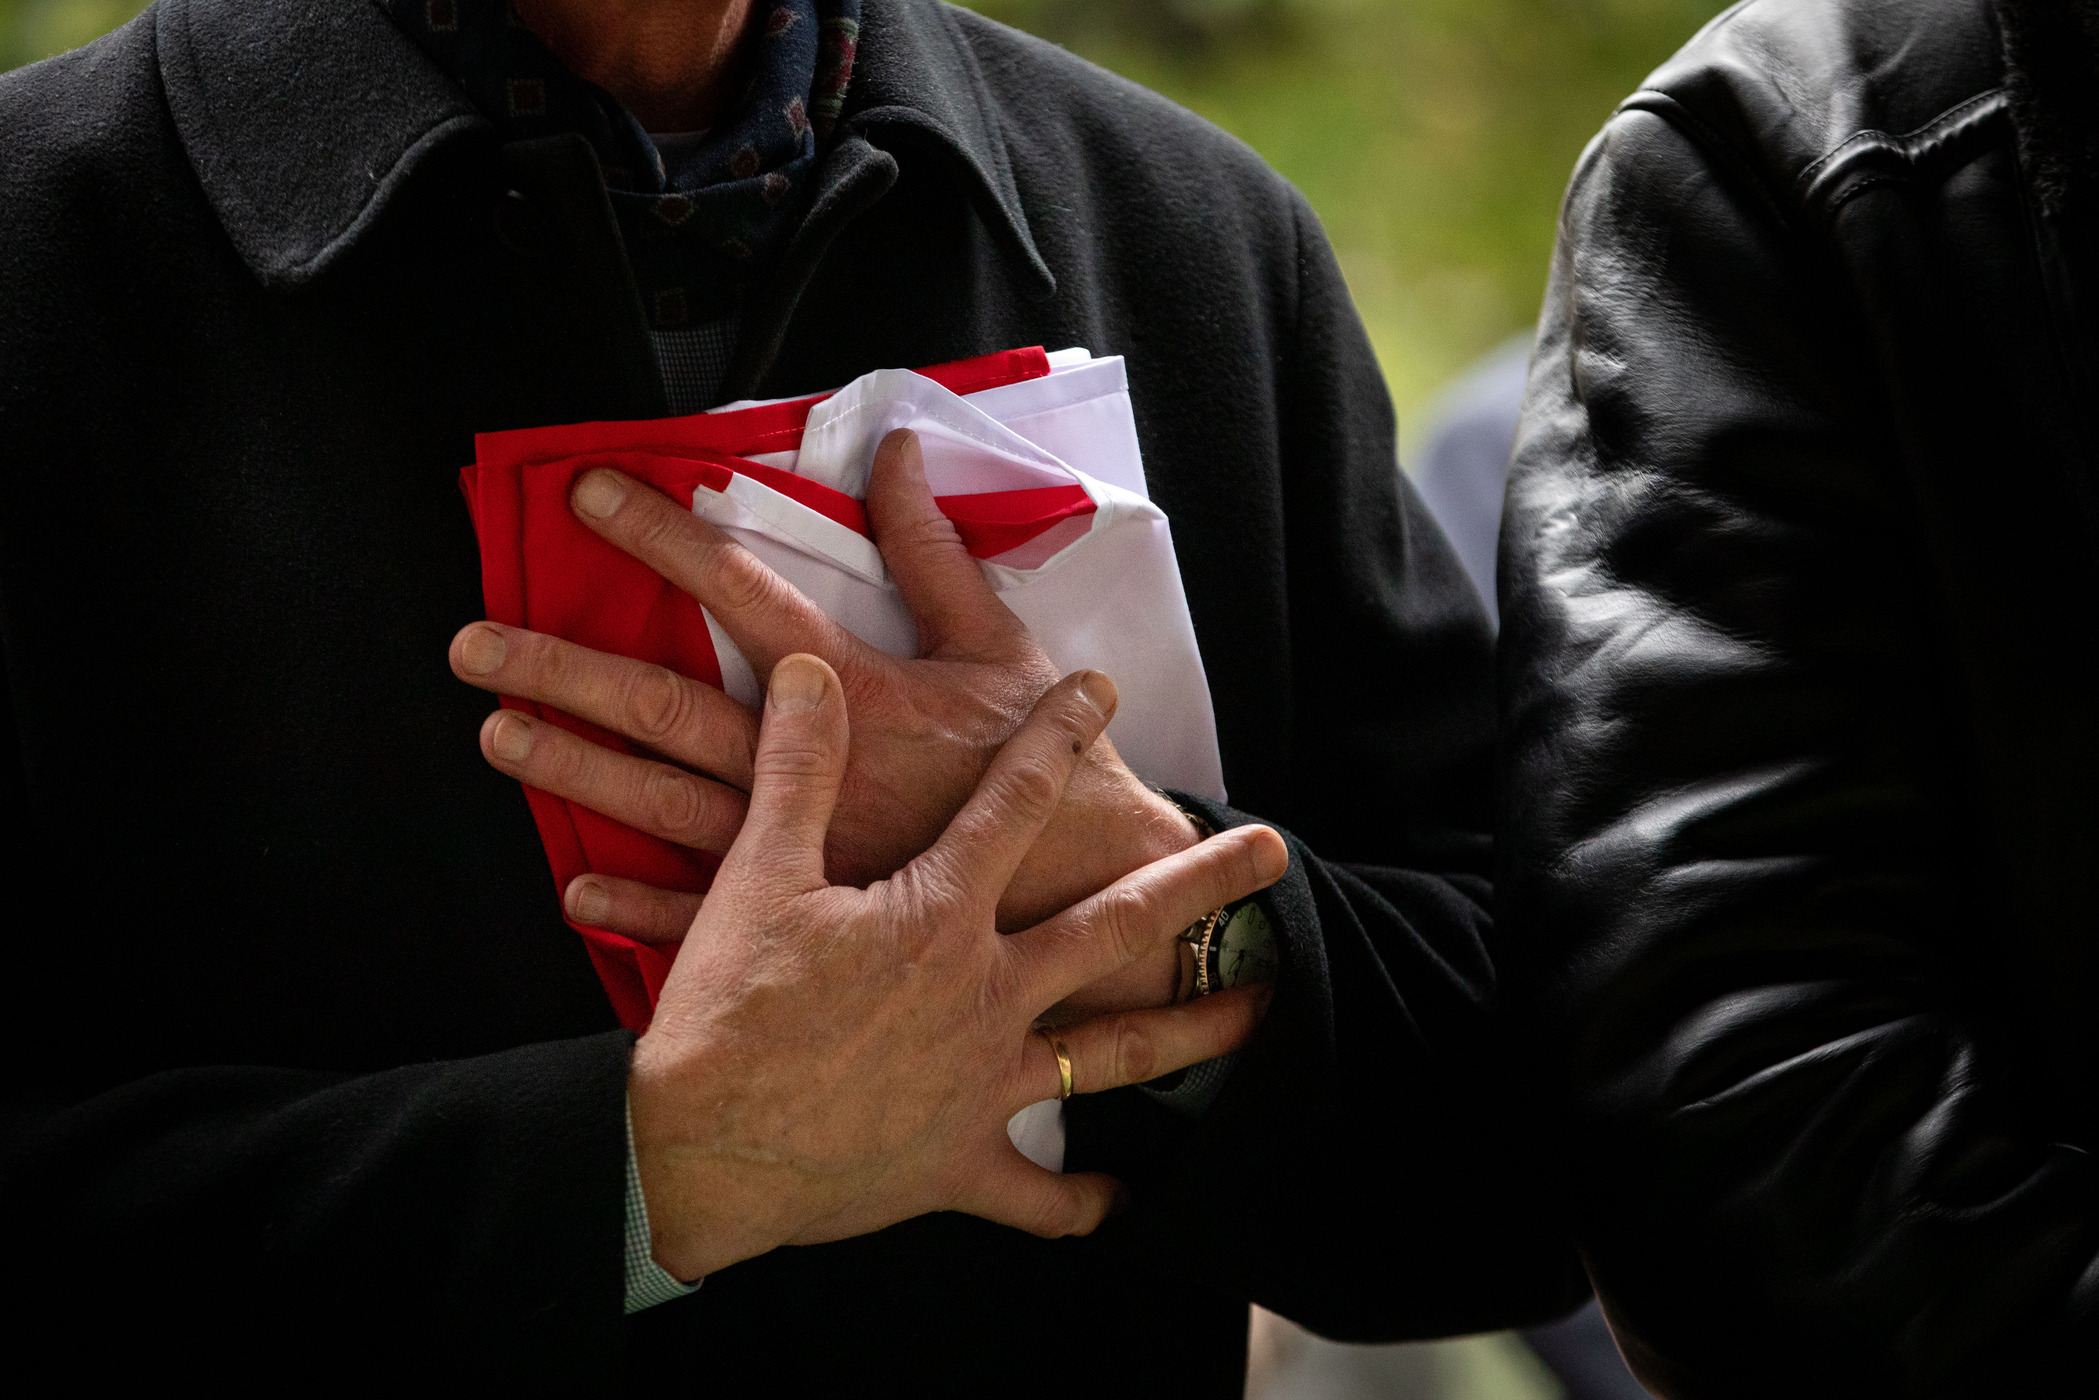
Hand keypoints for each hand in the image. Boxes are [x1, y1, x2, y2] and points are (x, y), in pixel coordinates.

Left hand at [451, 431, 1203, 1015]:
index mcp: (855, 692)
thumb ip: (937, 551)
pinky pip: (706, 911)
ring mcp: (800, 850)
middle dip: (564, 670)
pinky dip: (640, 903)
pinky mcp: (808, 913)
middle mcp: (810, 770)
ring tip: (498, 736)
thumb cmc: (1050, 767)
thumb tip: (897, 453)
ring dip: (574, 770)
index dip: (660, 536)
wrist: (1092, 892)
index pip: (739, 593)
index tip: (586, 498)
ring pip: (663, 801)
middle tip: (475, 646)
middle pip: (666, 706)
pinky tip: (575, 887)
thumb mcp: (1000, 644)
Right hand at [630, 654, 1286, 1279]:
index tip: (1100, 692)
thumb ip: (797, 768)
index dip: (1057, 735)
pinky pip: (1037, 1195)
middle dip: (1202, 882)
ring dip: (1191, 1030)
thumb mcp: (756, 876)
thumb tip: (814, 670)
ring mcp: (983, 1086)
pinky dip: (1080, 1201)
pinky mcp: (957, 1166)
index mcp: (941, 917)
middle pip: (1115, 925)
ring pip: (1113, 1055)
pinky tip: (1121, 1200)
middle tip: (1272, 853)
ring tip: (1258, 1010)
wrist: (700, 1159)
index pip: (1014, 801)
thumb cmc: (727, 1016)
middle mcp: (988, 995)